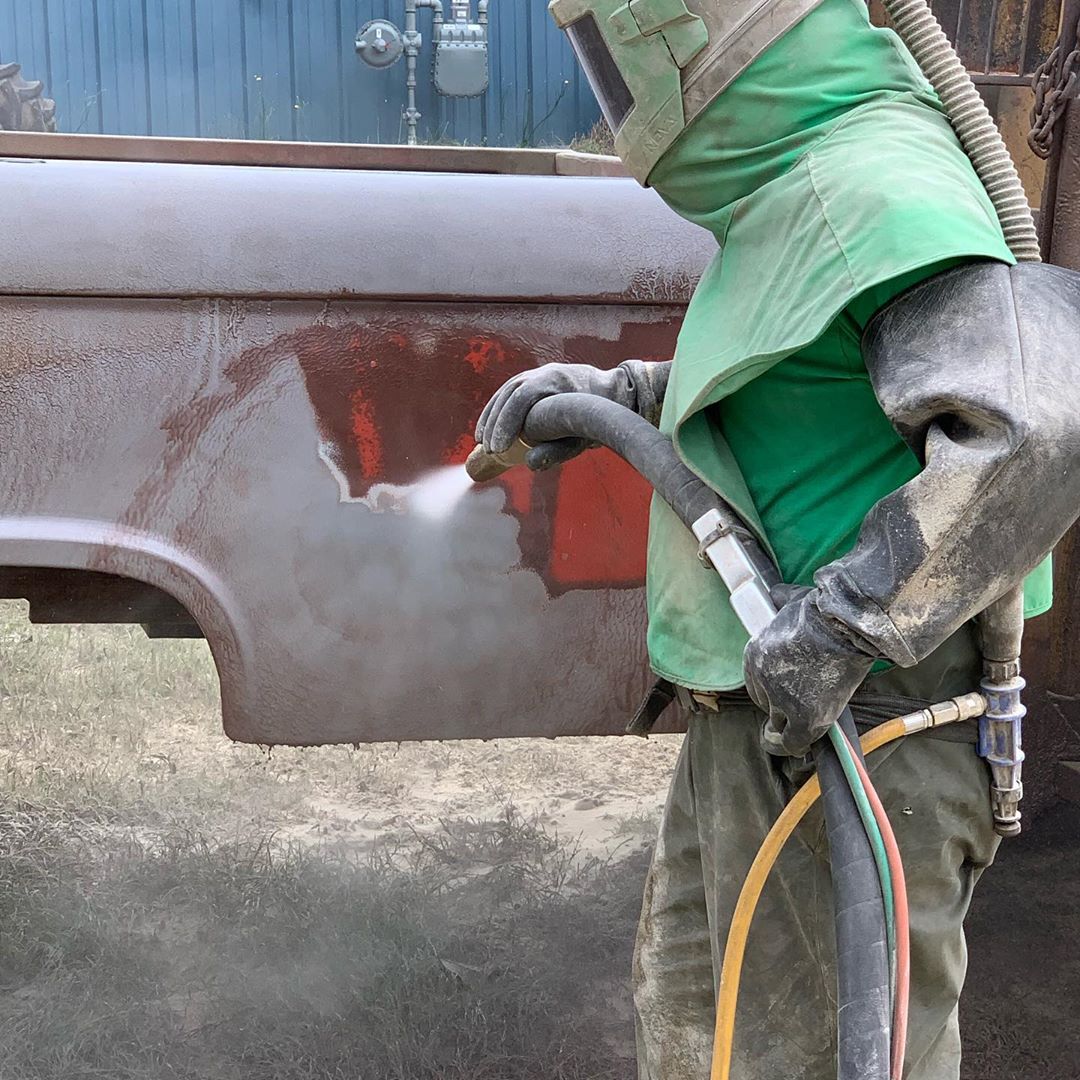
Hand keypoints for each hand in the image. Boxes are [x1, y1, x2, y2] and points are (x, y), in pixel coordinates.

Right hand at [475, 359, 669, 470]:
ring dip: (491, 415)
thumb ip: (557, 450)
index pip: (523, 396)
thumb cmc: (600, 418)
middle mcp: (546, 371)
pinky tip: (489, 427)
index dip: (506, 422)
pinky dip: (497, 409)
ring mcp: (540, 372)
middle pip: (510, 392)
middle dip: (495, 422)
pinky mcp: (536, 379)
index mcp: (559, 380)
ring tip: (481, 440)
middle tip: (488, 449)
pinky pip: (511, 391)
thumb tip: (530, 464)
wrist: (615, 393)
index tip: (498, 448)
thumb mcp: (582, 437)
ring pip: (507, 390)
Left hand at [743, 592, 874, 756]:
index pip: (756, 683)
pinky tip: (797, 744)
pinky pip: (792, 741)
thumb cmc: (823, 611)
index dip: (769, 689)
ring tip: (793, 731)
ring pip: (778, 724)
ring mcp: (781, 700)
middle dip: (778, 706)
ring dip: (787, 725)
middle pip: (766, 703)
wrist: (844, 626)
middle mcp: (762, 679)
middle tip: (795, 707)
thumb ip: (780, 603)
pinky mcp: (803, 717)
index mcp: (755, 654)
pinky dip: (793, 744)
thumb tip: (776, 592)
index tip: (781, 692)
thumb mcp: (790, 602)